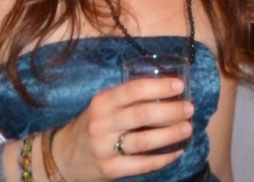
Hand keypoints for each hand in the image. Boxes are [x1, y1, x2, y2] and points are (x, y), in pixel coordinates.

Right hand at [52, 76, 192, 181]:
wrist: (64, 156)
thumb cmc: (93, 124)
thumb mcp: (104, 106)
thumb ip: (128, 99)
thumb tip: (168, 91)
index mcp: (102, 102)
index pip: (133, 90)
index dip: (158, 86)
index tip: (179, 85)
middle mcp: (102, 123)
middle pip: (142, 115)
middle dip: (170, 111)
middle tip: (189, 108)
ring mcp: (105, 148)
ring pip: (144, 141)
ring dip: (170, 134)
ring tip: (188, 128)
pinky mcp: (110, 169)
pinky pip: (141, 164)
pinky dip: (162, 158)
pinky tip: (176, 151)